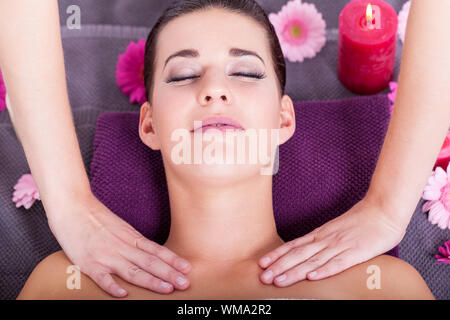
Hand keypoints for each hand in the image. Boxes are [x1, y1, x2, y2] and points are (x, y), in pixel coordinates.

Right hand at [46, 192, 191, 296]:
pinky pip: (102, 278)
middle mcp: (122, 247)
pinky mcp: (89, 263)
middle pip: (150, 262)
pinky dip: (113, 286)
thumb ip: (134, 241)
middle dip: (169, 273)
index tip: (187, 268)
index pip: (156, 250)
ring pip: (133, 271)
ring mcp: (106, 255)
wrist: (72, 207)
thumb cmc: (96, 218)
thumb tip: (151, 253)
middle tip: (185, 283)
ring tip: (167, 289)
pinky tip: (124, 294)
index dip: (173, 260)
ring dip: (151, 281)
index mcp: (131, 237)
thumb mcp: (121, 227)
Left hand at [258, 197, 406, 286]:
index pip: (294, 245)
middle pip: (298, 255)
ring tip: (278, 281)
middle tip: (263, 277)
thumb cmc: (361, 221)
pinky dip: (324, 270)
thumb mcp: (336, 229)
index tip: (262, 263)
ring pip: (313, 261)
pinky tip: (312, 278)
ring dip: (294, 272)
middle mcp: (326, 239)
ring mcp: (340, 246)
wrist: (382, 210)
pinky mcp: (356, 252)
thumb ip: (324, 240)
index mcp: (321, 234)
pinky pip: (338, 263)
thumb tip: (310, 253)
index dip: (277, 255)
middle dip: (279, 267)